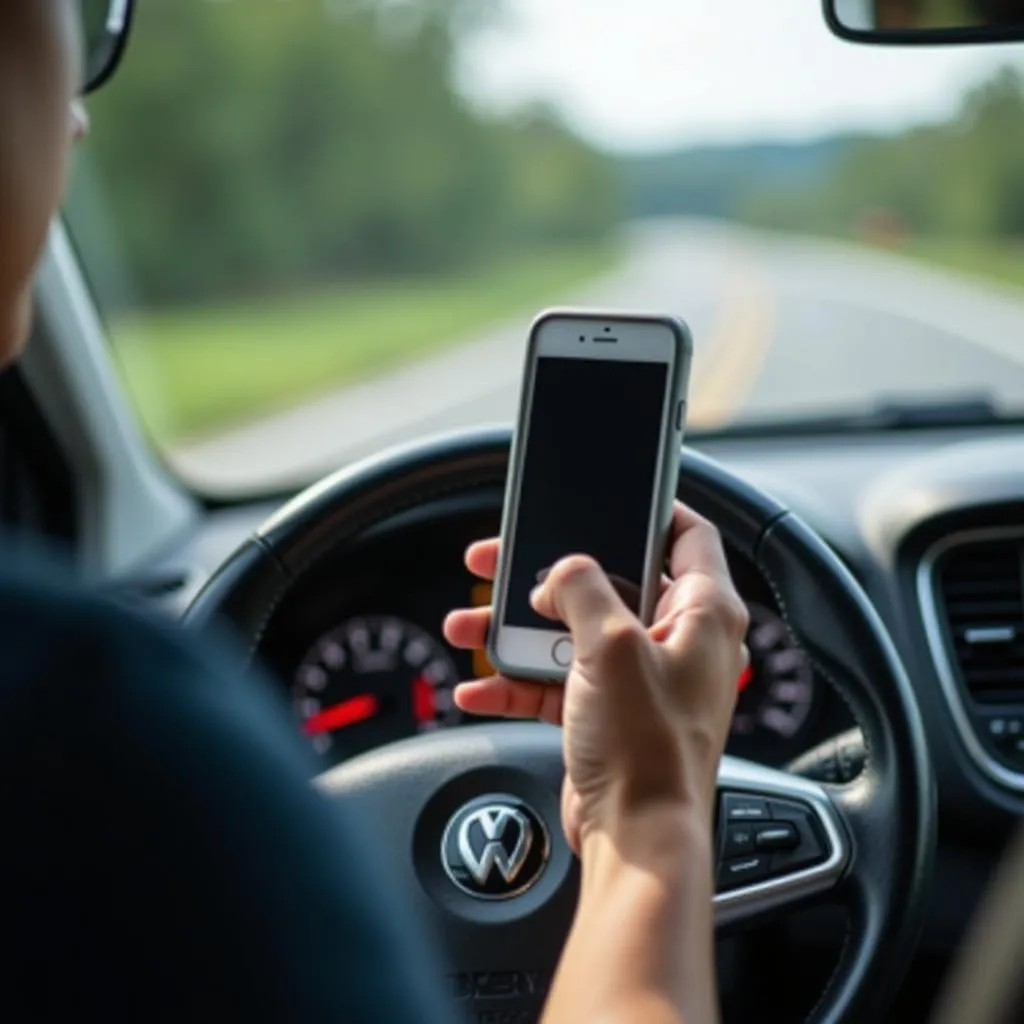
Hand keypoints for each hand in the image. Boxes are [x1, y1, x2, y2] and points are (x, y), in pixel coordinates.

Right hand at [443, 502, 748, 853]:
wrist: (636, 840)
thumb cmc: (648, 749)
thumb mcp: (609, 645)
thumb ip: (580, 587)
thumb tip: (560, 572)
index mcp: (703, 612)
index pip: (687, 534)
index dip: (651, 508)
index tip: (608, 497)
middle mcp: (678, 640)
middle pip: (608, 580)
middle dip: (548, 573)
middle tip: (503, 559)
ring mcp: (641, 678)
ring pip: (571, 631)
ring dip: (517, 628)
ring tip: (470, 624)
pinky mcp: (608, 711)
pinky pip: (557, 680)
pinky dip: (518, 679)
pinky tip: (479, 684)